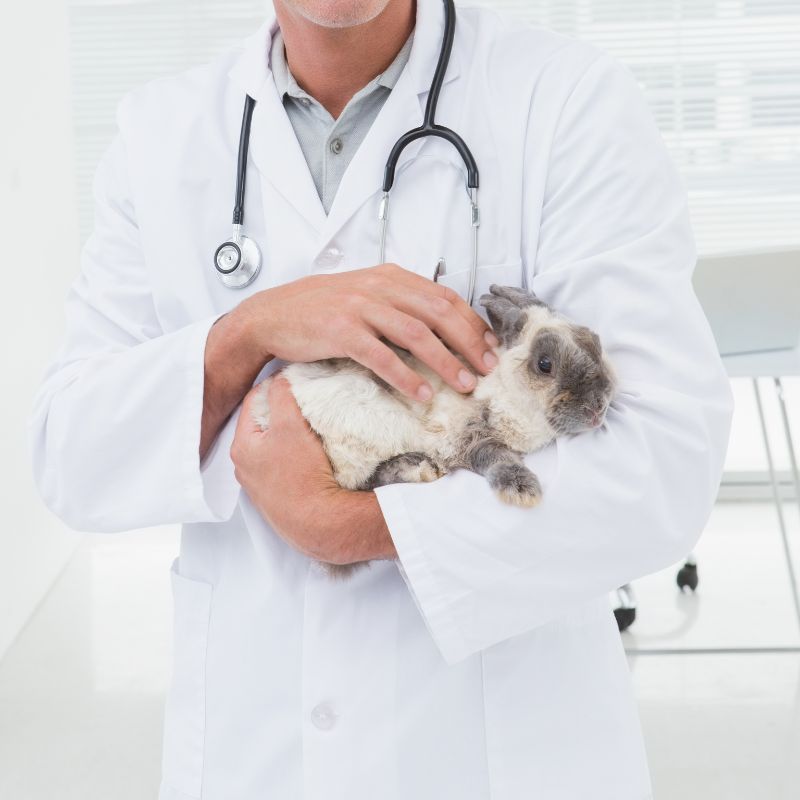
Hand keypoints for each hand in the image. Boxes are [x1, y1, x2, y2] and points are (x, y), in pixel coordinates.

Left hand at [230, 376, 396, 564]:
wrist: (320, 523)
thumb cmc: (301, 475)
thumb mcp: (290, 426)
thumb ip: (281, 397)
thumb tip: (280, 380)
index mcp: (242, 447)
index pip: (253, 402)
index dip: (273, 385)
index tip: (293, 378)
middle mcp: (245, 467)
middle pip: (262, 424)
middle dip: (281, 410)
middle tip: (303, 399)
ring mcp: (261, 485)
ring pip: (273, 445)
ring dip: (289, 433)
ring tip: (310, 424)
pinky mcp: (279, 497)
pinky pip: (283, 465)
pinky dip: (295, 453)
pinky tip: (312, 452)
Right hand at [237, 263, 499, 401]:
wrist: (271, 315)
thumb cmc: (320, 309)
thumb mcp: (365, 294)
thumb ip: (399, 302)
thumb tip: (440, 326)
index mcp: (390, 277)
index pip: (443, 297)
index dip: (472, 323)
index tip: (490, 347)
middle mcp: (379, 287)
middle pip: (438, 313)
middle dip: (469, 343)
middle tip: (488, 369)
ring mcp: (360, 308)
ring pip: (417, 334)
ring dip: (446, 362)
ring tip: (464, 385)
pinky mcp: (341, 332)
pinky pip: (382, 356)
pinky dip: (407, 377)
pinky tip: (422, 394)